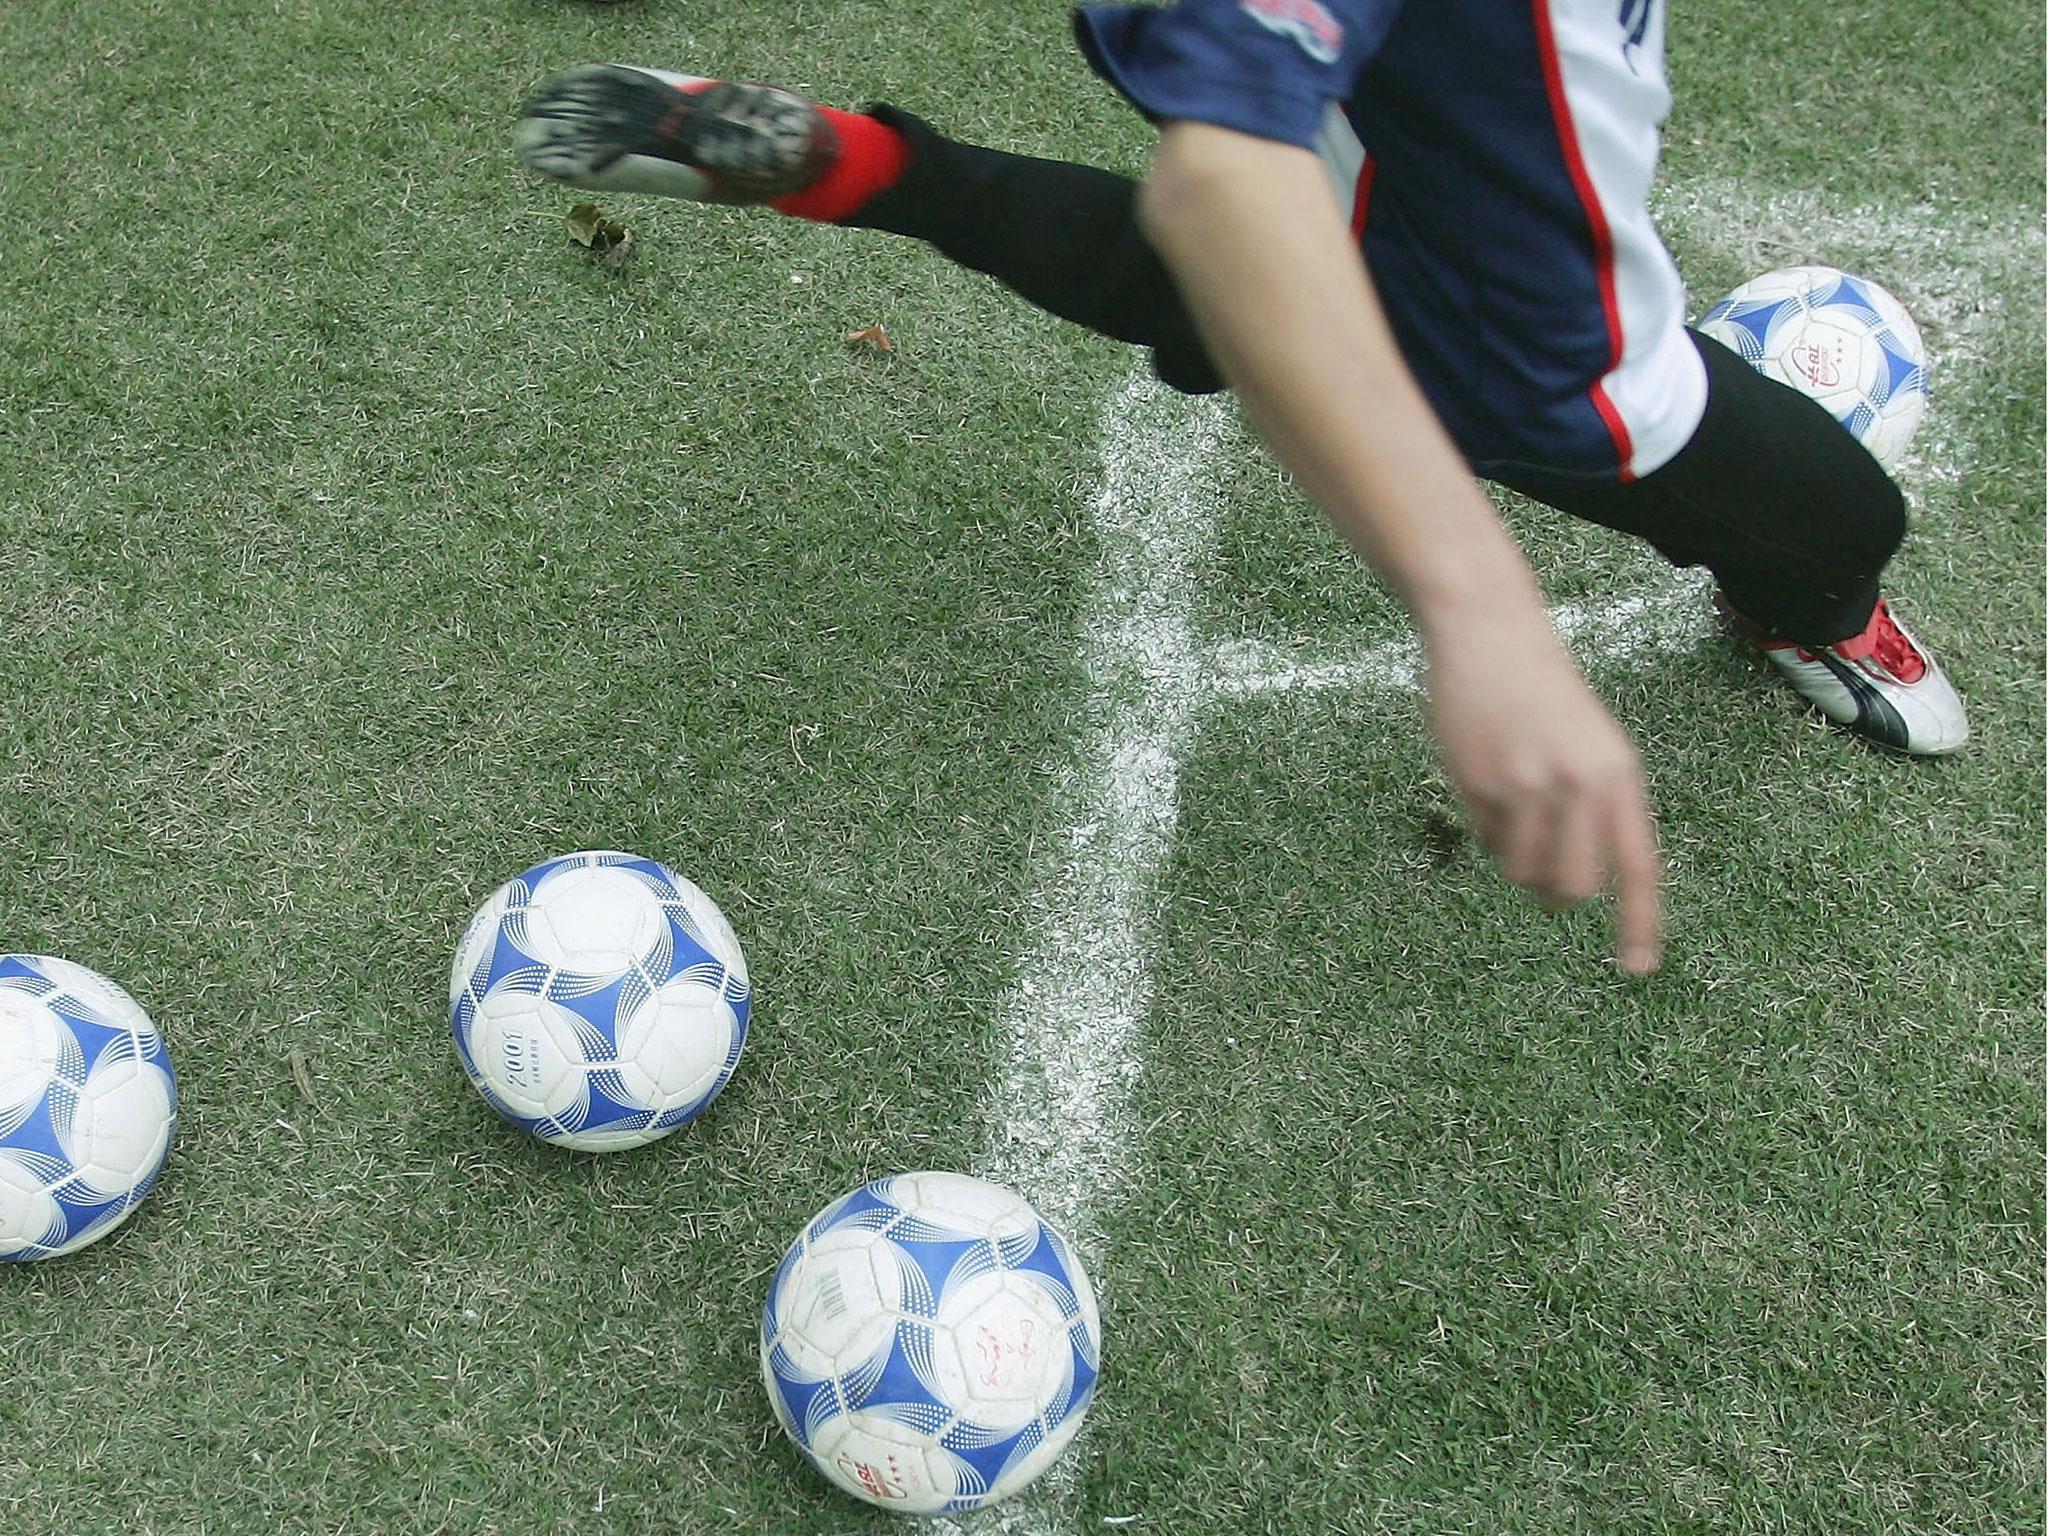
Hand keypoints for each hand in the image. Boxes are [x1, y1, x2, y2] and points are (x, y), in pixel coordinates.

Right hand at [1426, 626, 1663, 972]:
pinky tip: (1487, 783)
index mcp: (1620, 775)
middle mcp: (1580, 785)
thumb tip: (1574, 886)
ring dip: (1518, 862)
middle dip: (1559, 893)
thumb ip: (1598, 809)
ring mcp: (1528, 785)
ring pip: (1525, 871)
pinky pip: (1486, 839)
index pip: (1638, 866)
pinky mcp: (1481, 782)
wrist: (1492, 634)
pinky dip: (1487, 828)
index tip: (1638, 968)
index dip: (1640, 923)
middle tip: (1547, 880)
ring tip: (1512, 819)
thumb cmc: (1544, 693)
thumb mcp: (1593, 745)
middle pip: (1576, 885)